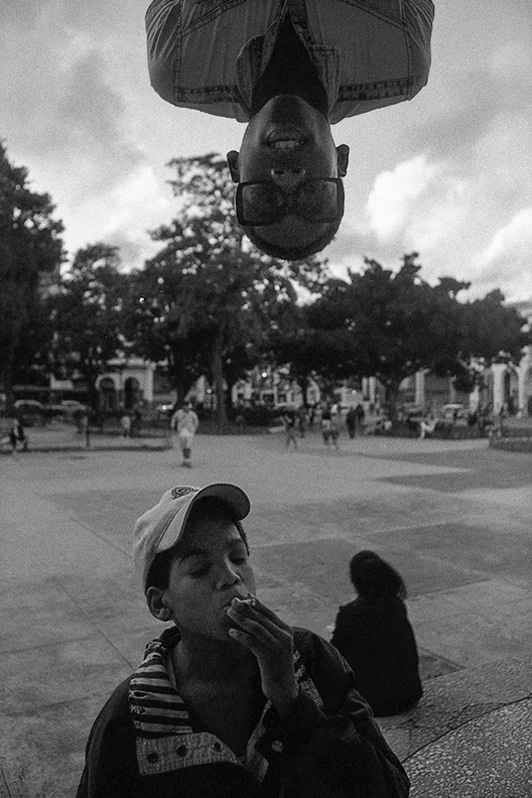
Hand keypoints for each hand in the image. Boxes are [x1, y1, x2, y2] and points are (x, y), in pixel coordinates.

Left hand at [227, 596, 298, 716]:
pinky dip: (241, 635)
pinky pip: (252, 642)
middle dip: (246, 608)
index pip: (269, 613)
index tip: (244, 596)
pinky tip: (231, 632)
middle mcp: (284, 636)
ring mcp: (277, 646)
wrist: (284, 689)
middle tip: (233, 601)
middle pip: (261, 618)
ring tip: (229, 612)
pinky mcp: (269, 657)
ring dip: (241, 618)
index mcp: (287, 630)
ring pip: (256, 627)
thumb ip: (268, 631)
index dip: (256, 604)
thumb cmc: (276, 665)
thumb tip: (252, 615)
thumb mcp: (275, 645)